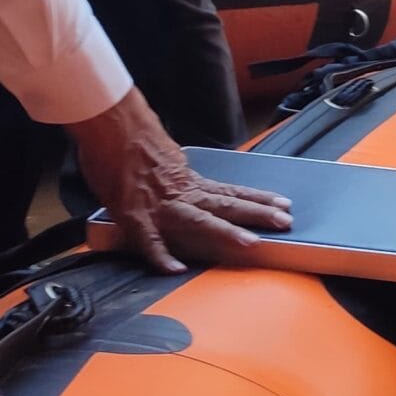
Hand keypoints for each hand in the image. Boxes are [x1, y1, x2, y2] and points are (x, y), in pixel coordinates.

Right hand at [66, 88, 290, 273]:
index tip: (284, 204)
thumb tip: (185, 179)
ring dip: (227, 232)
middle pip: (226, 204)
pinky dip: (161, 256)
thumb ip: (178, 174)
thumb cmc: (131, 137)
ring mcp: (160, 205)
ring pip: (200, 220)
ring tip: (251, 243)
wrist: (110, 125)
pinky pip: (149, 241)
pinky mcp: (134, 215)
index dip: (258, 198)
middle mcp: (181, 192)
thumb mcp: (163, 157)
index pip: (231, 190)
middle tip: (285, 222)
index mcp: (188, 180)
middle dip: (257, 214)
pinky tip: (176, 270)